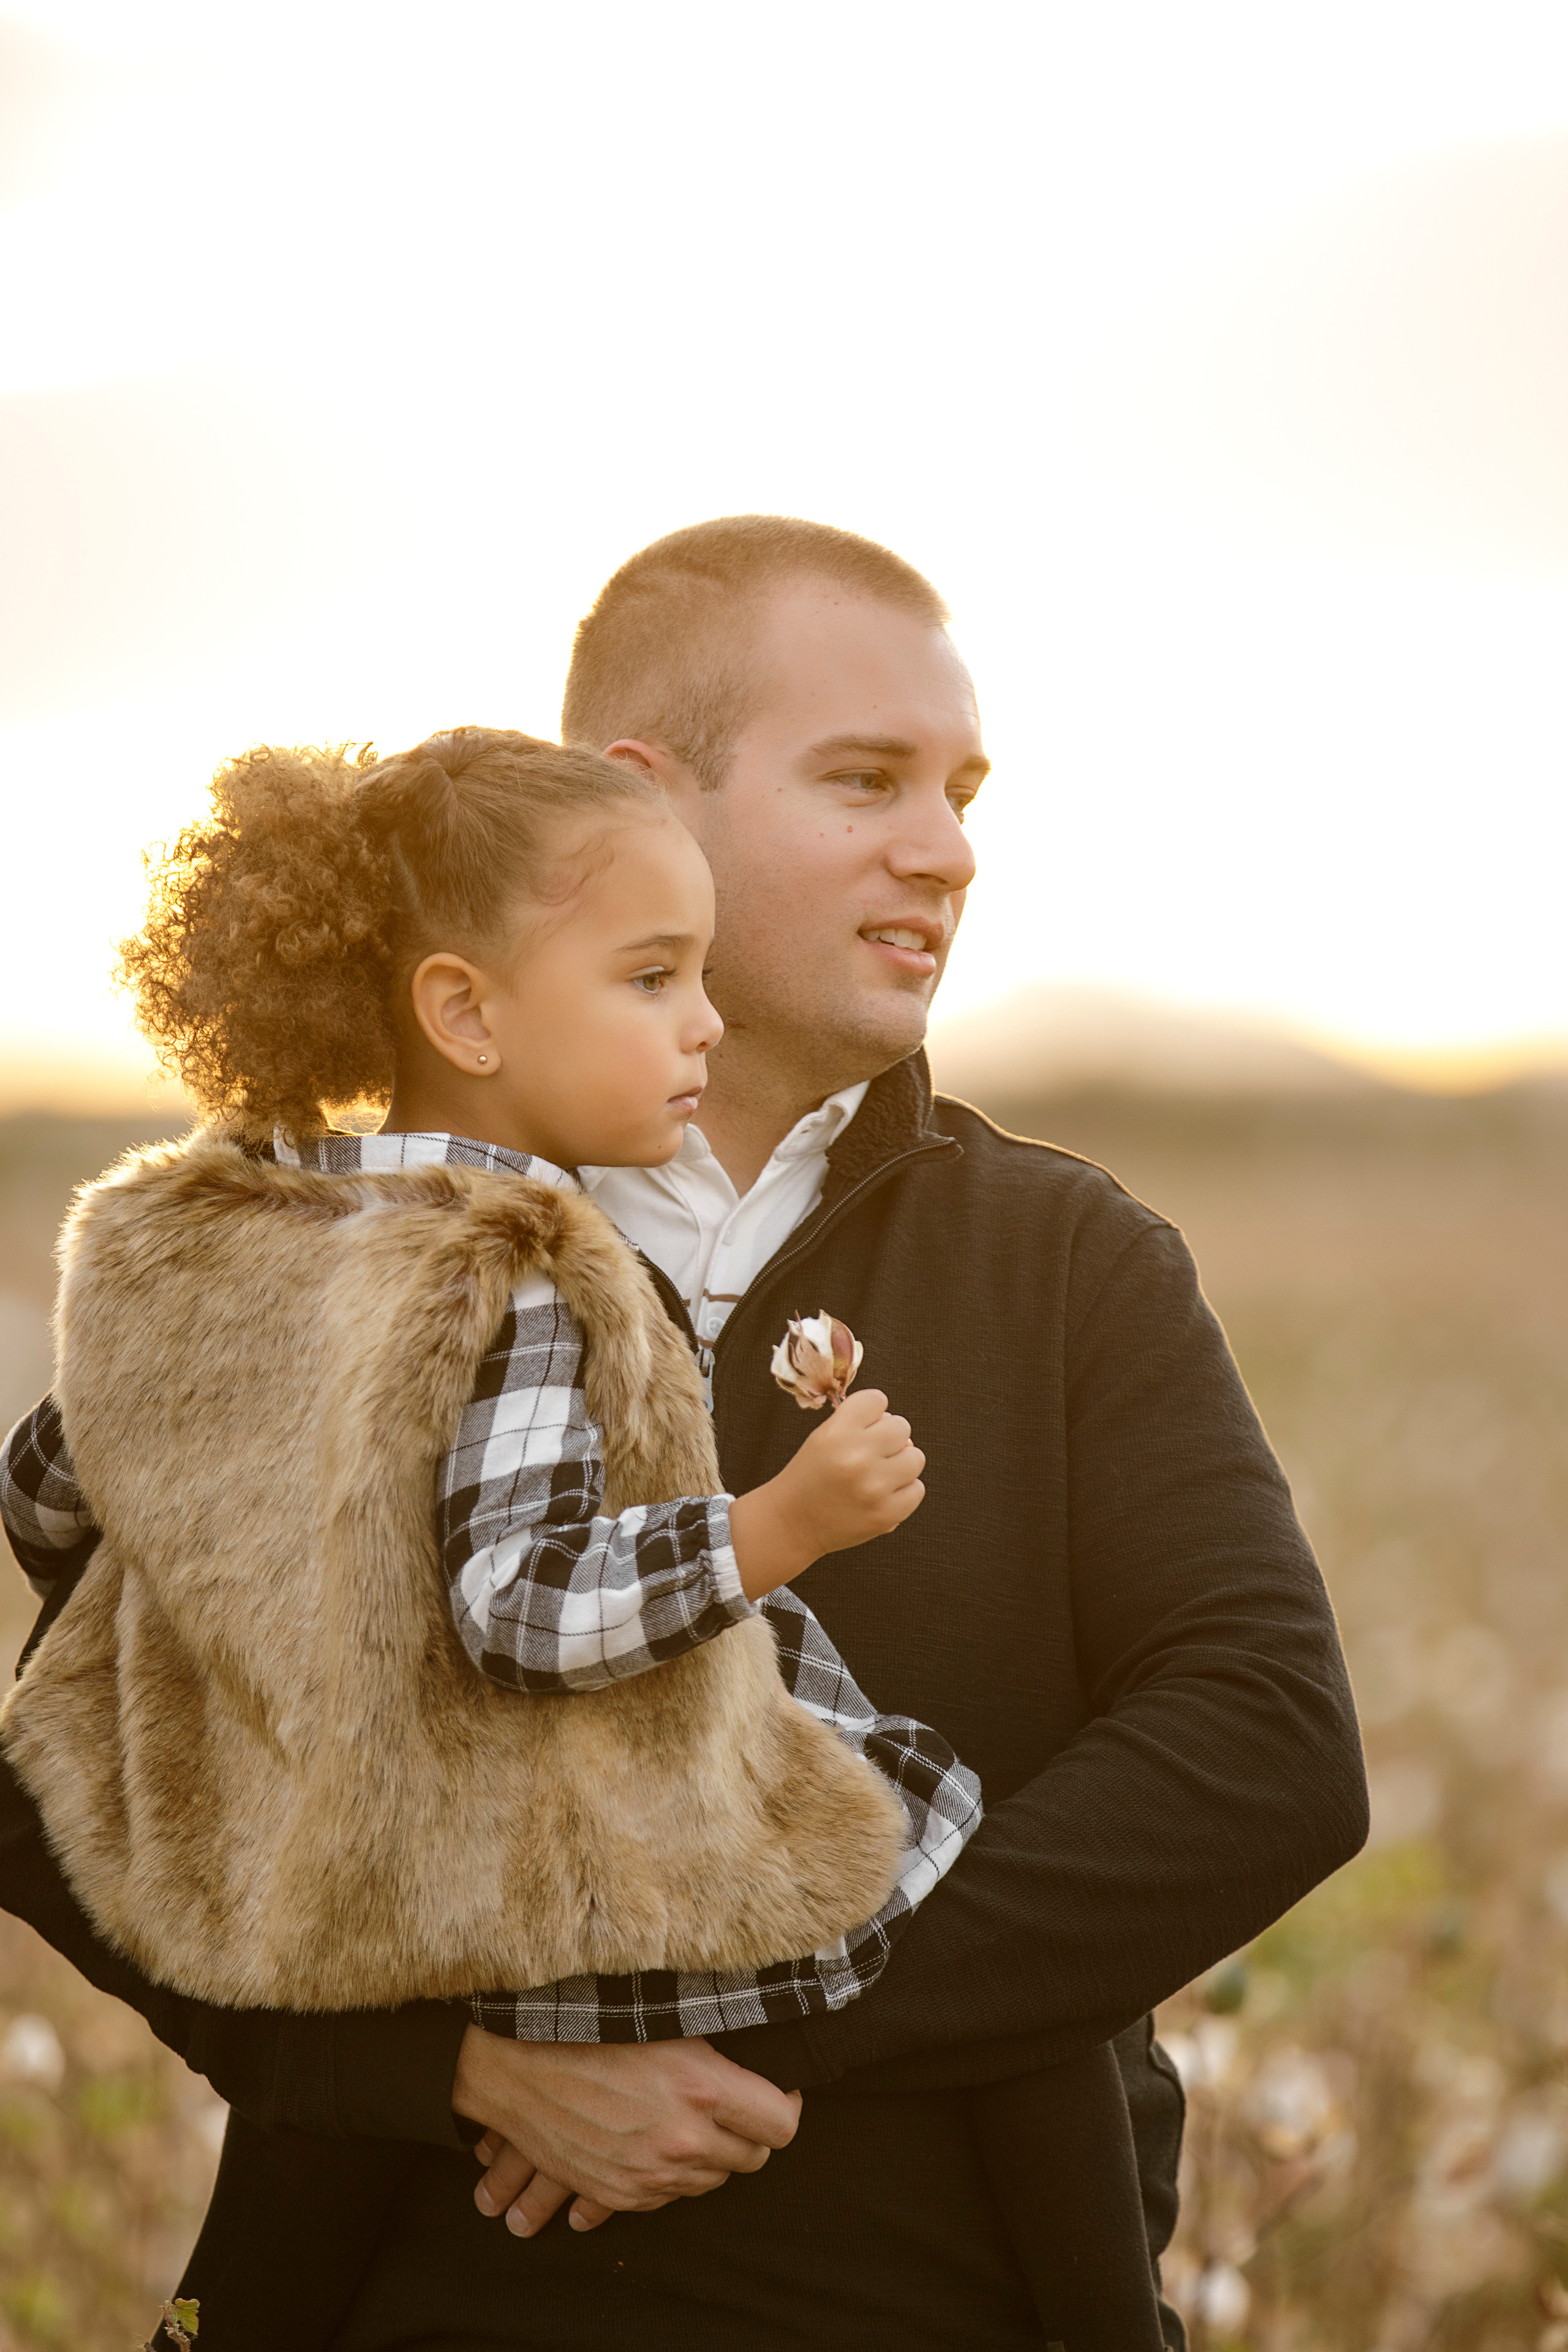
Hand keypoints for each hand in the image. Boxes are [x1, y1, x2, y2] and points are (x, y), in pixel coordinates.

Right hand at [452, 2029, 801, 2234]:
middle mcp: (683, 2140)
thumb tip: (767, 2062)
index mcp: (703, 2088)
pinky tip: (659, 2143)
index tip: (778, 2093)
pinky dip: (674, 2176)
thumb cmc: (594, 2027)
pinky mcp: (621, 2194)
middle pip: (752, 2158)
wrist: (516, 2067)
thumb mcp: (668, 2022)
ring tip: (691, 2119)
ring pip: (712, 2181)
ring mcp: (651, 2174)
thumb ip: (720, 2052)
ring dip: (711, 2156)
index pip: (781, 2125)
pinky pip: (671, 2197)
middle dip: (749, 2134)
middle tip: (735, 2106)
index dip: (786, 2107)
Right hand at [729, 1390, 924, 1597]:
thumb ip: (859, 1423)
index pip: (877, 1400)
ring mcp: (874, 1487)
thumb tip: (899, 1427)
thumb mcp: (823, 1437)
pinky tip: (882, 1495)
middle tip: (870, 1454)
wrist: (793, 1523)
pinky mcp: (887, 1514)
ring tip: (879, 1474)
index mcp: (837, 1432)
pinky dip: (903, 1491)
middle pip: (901, 1427)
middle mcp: (857, 1457)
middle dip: (888, 1438)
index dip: (872, 1413)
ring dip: (900, 1464)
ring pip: (915, 1457)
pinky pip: (917, 1489)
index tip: (863, 1427)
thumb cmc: (811, 1476)